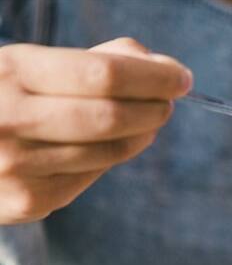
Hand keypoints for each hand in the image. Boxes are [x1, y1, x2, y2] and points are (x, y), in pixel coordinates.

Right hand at [0, 37, 191, 223]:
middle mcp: (10, 121)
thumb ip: (91, 62)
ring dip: (141, 134)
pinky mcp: (28, 202)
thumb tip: (157, 65)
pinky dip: (110, 158)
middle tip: (168, 103)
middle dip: (154, 108)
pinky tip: (109, 146)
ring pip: (109, 152)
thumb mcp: (27, 66)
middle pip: (112, 117)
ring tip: (147, 121)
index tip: (180, 78)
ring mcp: (18, 168)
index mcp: (10, 73)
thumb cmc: (0, 100)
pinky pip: (91, 176)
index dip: (153, 77)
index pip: (103, 74)